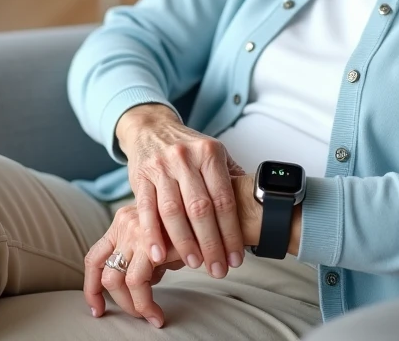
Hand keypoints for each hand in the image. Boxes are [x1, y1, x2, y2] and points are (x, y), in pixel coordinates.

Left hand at [84, 204, 184, 326]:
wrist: (210, 213)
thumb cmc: (190, 226)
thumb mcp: (162, 241)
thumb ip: (147, 259)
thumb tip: (146, 283)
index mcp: (123, 222)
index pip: (95, 258)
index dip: (92, 288)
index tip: (97, 309)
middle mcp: (124, 223)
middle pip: (105, 273)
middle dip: (119, 302)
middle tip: (138, 315)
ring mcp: (133, 232)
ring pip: (115, 280)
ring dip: (131, 306)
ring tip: (150, 316)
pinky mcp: (148, 243)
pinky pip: (136, 282)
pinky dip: (144, 304)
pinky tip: (157, 314)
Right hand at [115, 104, 246, 277]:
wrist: (151, 127)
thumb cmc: (188, 148)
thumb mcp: (213, 152)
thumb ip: (231, 177)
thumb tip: (257, 204)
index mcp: (209, 152)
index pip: (224, 199)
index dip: (231, 232)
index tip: (236, 257)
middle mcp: (185, 158)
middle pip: (200, 208)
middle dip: (211, 243)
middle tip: (218, 269)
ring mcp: (161, 167)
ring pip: (173, 211)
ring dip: (184, 243)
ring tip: (195, 264)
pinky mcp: (140, 176)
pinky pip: (146, 209)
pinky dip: (153, 234)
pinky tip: (160, 254)